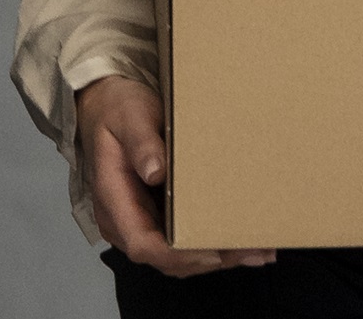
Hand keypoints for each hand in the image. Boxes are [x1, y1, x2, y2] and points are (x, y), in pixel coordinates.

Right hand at [76, 75, 275, 276]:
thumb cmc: (117, 110)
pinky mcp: (155, 213)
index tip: (213, 252)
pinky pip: (180, 237)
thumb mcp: (129, 117)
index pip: (142, 244)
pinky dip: (209, 241)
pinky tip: (239, 236)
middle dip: (209, 258)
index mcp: (113, 200)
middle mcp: (125, 219)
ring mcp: (140, 219)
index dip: (179, 254)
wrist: (107, 103)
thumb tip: (155, 172)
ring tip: (256, 249)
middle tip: (251, 251)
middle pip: (165, 257)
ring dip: (215, 255)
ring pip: (176, 253)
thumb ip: (141, 144)